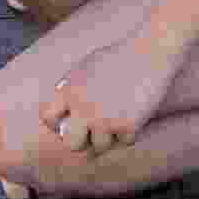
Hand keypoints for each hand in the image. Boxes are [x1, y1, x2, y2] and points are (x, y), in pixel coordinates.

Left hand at [38, 32, 178, 155]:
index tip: (70, 124)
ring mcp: (103, 118)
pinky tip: (136, 112)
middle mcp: (82, 107)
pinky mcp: (126, 125)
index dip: (58, 125)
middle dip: (83, 141)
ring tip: (120, 115)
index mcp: (68, 89)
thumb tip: (66, 115)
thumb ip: (72, 90)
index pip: (48, 117)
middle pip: (71, 144)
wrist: (150, 50)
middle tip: (95, 134)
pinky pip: (124, 142)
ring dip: (110, 137)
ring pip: (100, 147)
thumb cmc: (120, 56)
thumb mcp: (85, 67)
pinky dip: (131, 132)